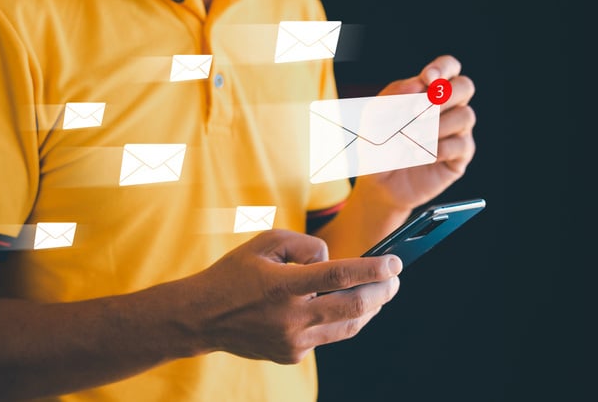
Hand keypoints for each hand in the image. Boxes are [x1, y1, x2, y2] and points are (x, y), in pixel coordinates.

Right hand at [186, 229, 401, 363]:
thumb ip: (305, 245)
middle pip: (353, 307)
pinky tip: (346, 307)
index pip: (340, 276)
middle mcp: (291, 317)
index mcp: (283, 285)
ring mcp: (293, 341)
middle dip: (382, 292)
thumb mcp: (265, 242)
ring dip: (370, 309)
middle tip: (395, 279)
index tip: (395, 262)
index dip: (373, 270)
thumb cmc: (235, 273)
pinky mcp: (292, 354)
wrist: (203, 317)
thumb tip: (332, 260)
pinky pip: (328, 336)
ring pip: (347, 326)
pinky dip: (342, 320)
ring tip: (380, 294)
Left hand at [355, 55, 476, 211]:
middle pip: (465, 87)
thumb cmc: (378, 146)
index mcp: (427, 93)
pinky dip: (438, 148)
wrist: (377, 182)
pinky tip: (418, 155)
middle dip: (441, 97)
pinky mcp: (459, 157)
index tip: (427, 79)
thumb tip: (420, 83)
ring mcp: (456, 132)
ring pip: (465, 116)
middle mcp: (446, 109)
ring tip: (410, 139)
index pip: (449, 67)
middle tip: (415, 113)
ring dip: (435, 126)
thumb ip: (393, 94)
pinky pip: (462, 144)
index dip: (443, 68)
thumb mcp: (374, 116)